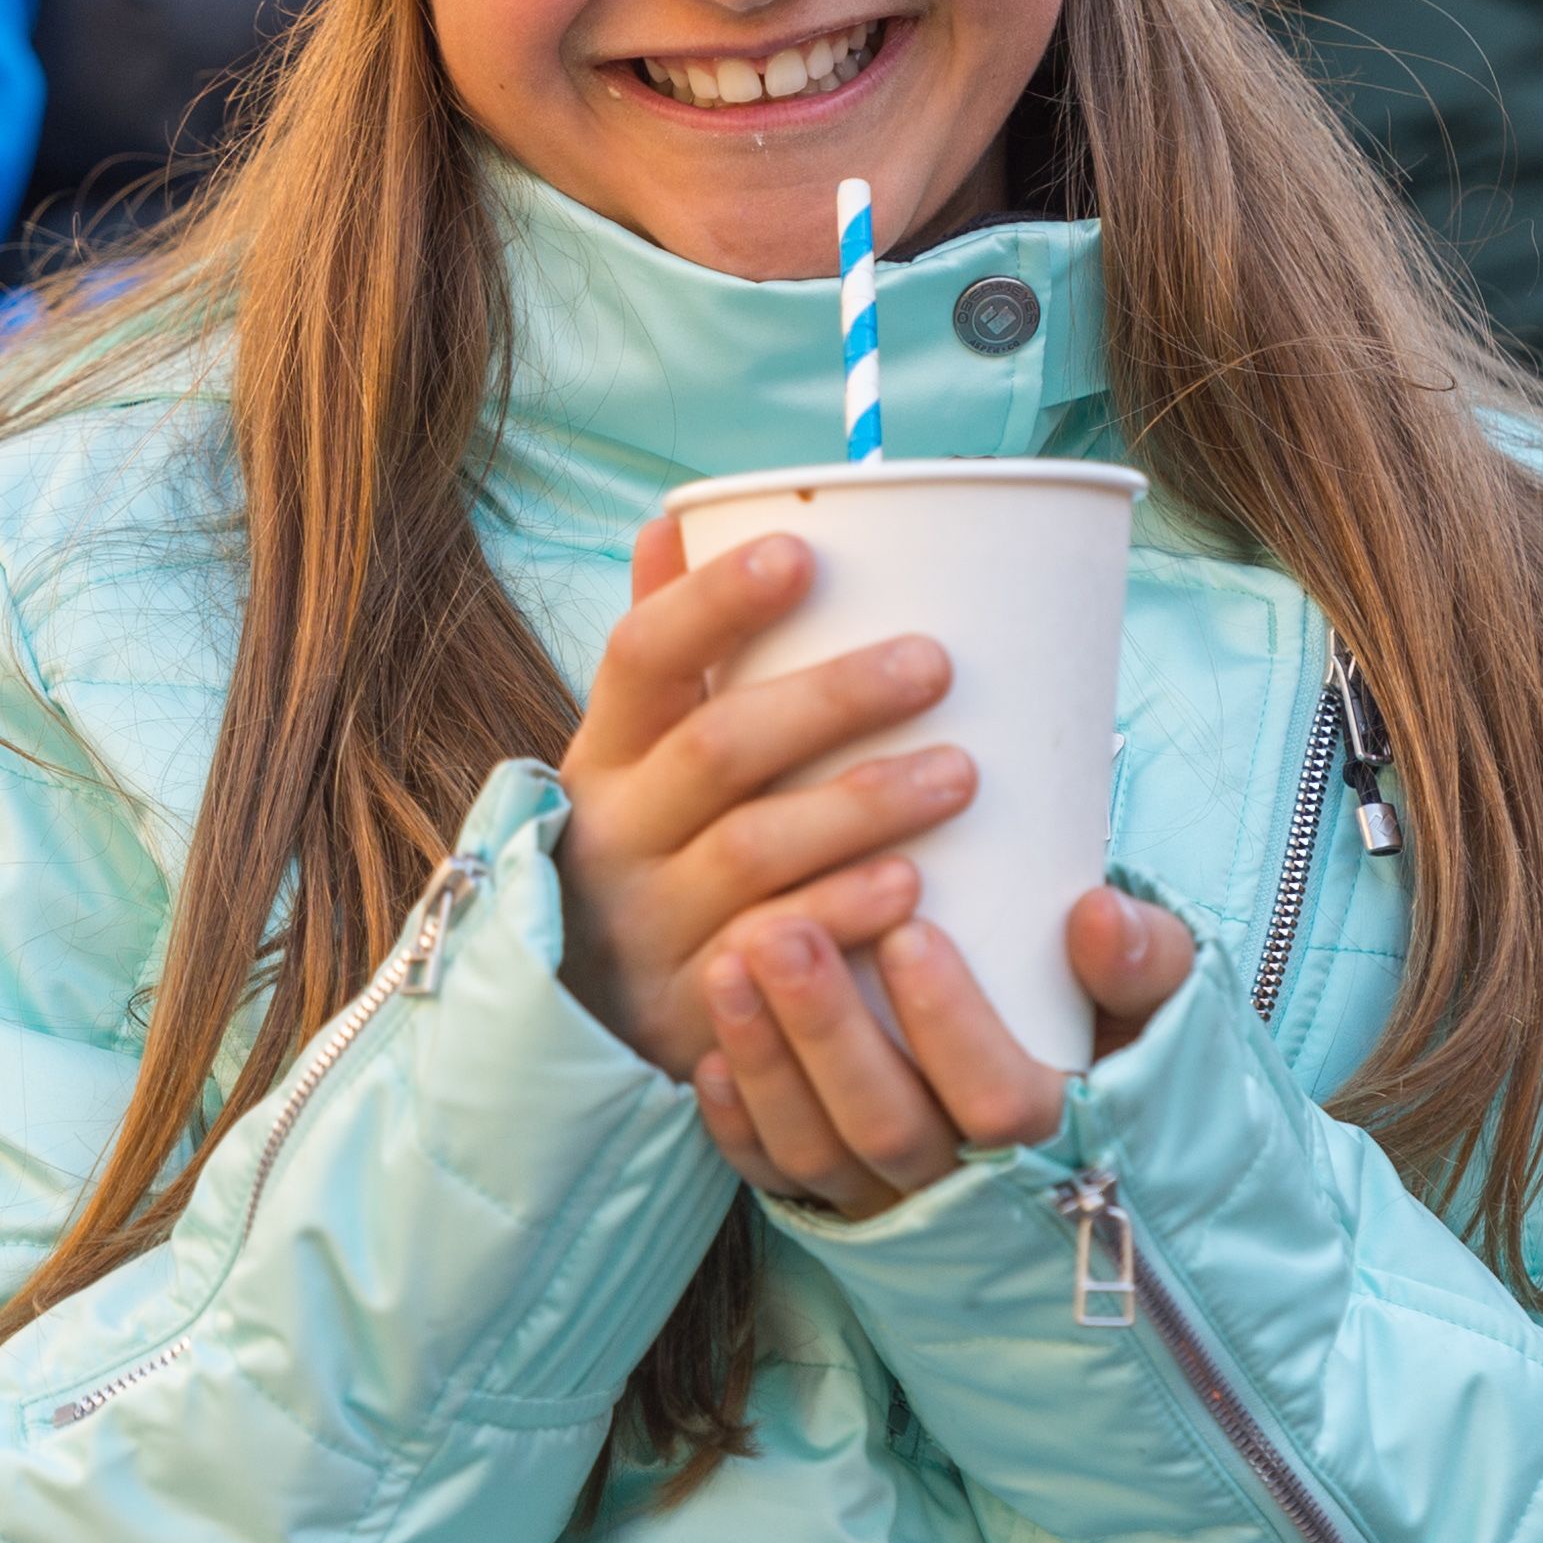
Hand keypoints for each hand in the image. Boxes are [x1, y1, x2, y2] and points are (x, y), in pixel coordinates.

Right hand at [556, 520, 977, 1079]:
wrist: (582, 1021)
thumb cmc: (649, 849)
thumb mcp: (634, 756)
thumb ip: (666, 651)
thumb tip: (674, 521)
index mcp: (606, 751)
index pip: (643, 655)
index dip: (714, 603)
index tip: (803, 555)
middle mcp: (617, 832)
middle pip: (719, 749)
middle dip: (831, 700)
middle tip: (936, 664)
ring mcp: (650, 925)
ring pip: (753, 851)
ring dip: (860, 806)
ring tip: (960, 773)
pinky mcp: (693, 1010)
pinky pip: (772, 956)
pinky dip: (842, 916)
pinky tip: (912, 889)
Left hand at [688, 888, 1200, 1219]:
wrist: (1086, 1129)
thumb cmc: (1116, 1043)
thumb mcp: (1156, 1006)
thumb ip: (1148, 960)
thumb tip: (1098, 912)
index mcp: (1062, 1140)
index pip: (1001, 1105)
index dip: (953, 1026)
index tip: (910, 932)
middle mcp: (969, 1190)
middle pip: (888, 1127)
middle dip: (828, 1032)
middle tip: (783, 932)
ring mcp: (896, 1203)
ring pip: (820, 1154)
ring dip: (768, 1062)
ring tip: (729, 962)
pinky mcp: (840, 1204)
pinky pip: (779, 1182)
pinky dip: (738, 1127)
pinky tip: (705, 1057)